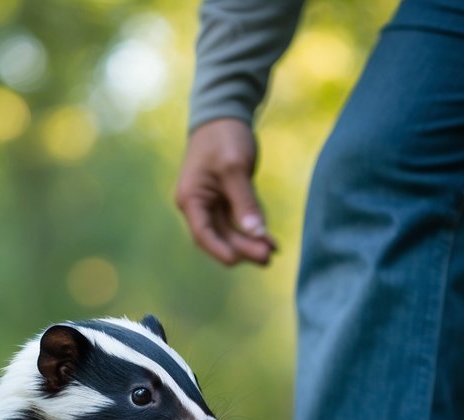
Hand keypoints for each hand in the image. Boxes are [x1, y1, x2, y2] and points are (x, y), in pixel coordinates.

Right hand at [174, 118, 276, 265]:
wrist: (224, 114)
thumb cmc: (223, 138)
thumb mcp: (235, 168)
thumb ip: (245, 202)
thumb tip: (256, 233)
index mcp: (191, 199)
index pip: (203, 234)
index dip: (220, 250)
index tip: (240, 261)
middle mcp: (198, 205)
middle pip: (220, 236)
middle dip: (243, 248)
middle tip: (268, 258)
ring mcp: (212, 203)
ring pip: (231, 231)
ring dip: (251, 242)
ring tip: (273, 252)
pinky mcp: (227, 198)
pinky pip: (240, 220)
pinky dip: (254, 229)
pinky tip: (270, 240)